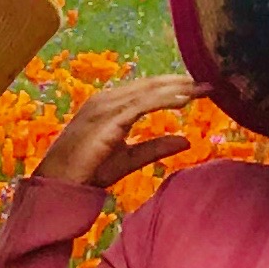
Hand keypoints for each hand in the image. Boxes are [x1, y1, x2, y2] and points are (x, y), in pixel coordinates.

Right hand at [34, 74, 203, 190]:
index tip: (199, 88)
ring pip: (148, 91)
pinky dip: (163, 100)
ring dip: (177, 88)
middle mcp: (106, 100)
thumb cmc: (88, 173)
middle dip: (180, 82)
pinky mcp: (107, 120)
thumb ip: (156, 148)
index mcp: (109, 105)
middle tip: (209, 82)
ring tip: (202, 88)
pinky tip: (183, 100)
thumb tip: (186, 141)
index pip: (146, 90)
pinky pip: (141, 105)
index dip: (173, 87)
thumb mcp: (129, 159)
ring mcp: (105, 107)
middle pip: (150, 85)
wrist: (59, 185)